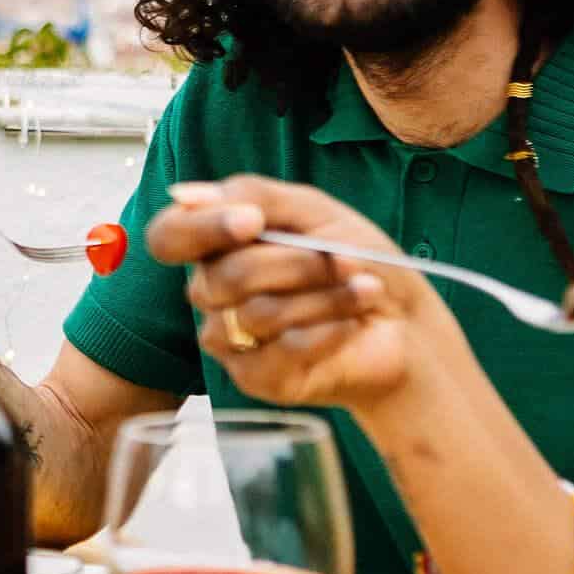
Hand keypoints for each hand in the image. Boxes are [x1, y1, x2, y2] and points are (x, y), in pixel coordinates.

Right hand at [144, 176, 440, 411]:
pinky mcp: (256, 378)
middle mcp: (212, 294)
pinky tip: (353, 323)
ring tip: (365, 290)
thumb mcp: (312, 210)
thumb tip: (185, 195)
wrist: (404, 322)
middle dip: (299, 263)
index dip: (201, 228)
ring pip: (258, 313)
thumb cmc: (357, 261)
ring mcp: (230, 339)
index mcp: (216, 246)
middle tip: (345, 260)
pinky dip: (328, 331)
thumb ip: (250, 195)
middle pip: (227, 275)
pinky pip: (282, 350)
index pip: (168, 237)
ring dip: (324, 297)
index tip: (252, 222)